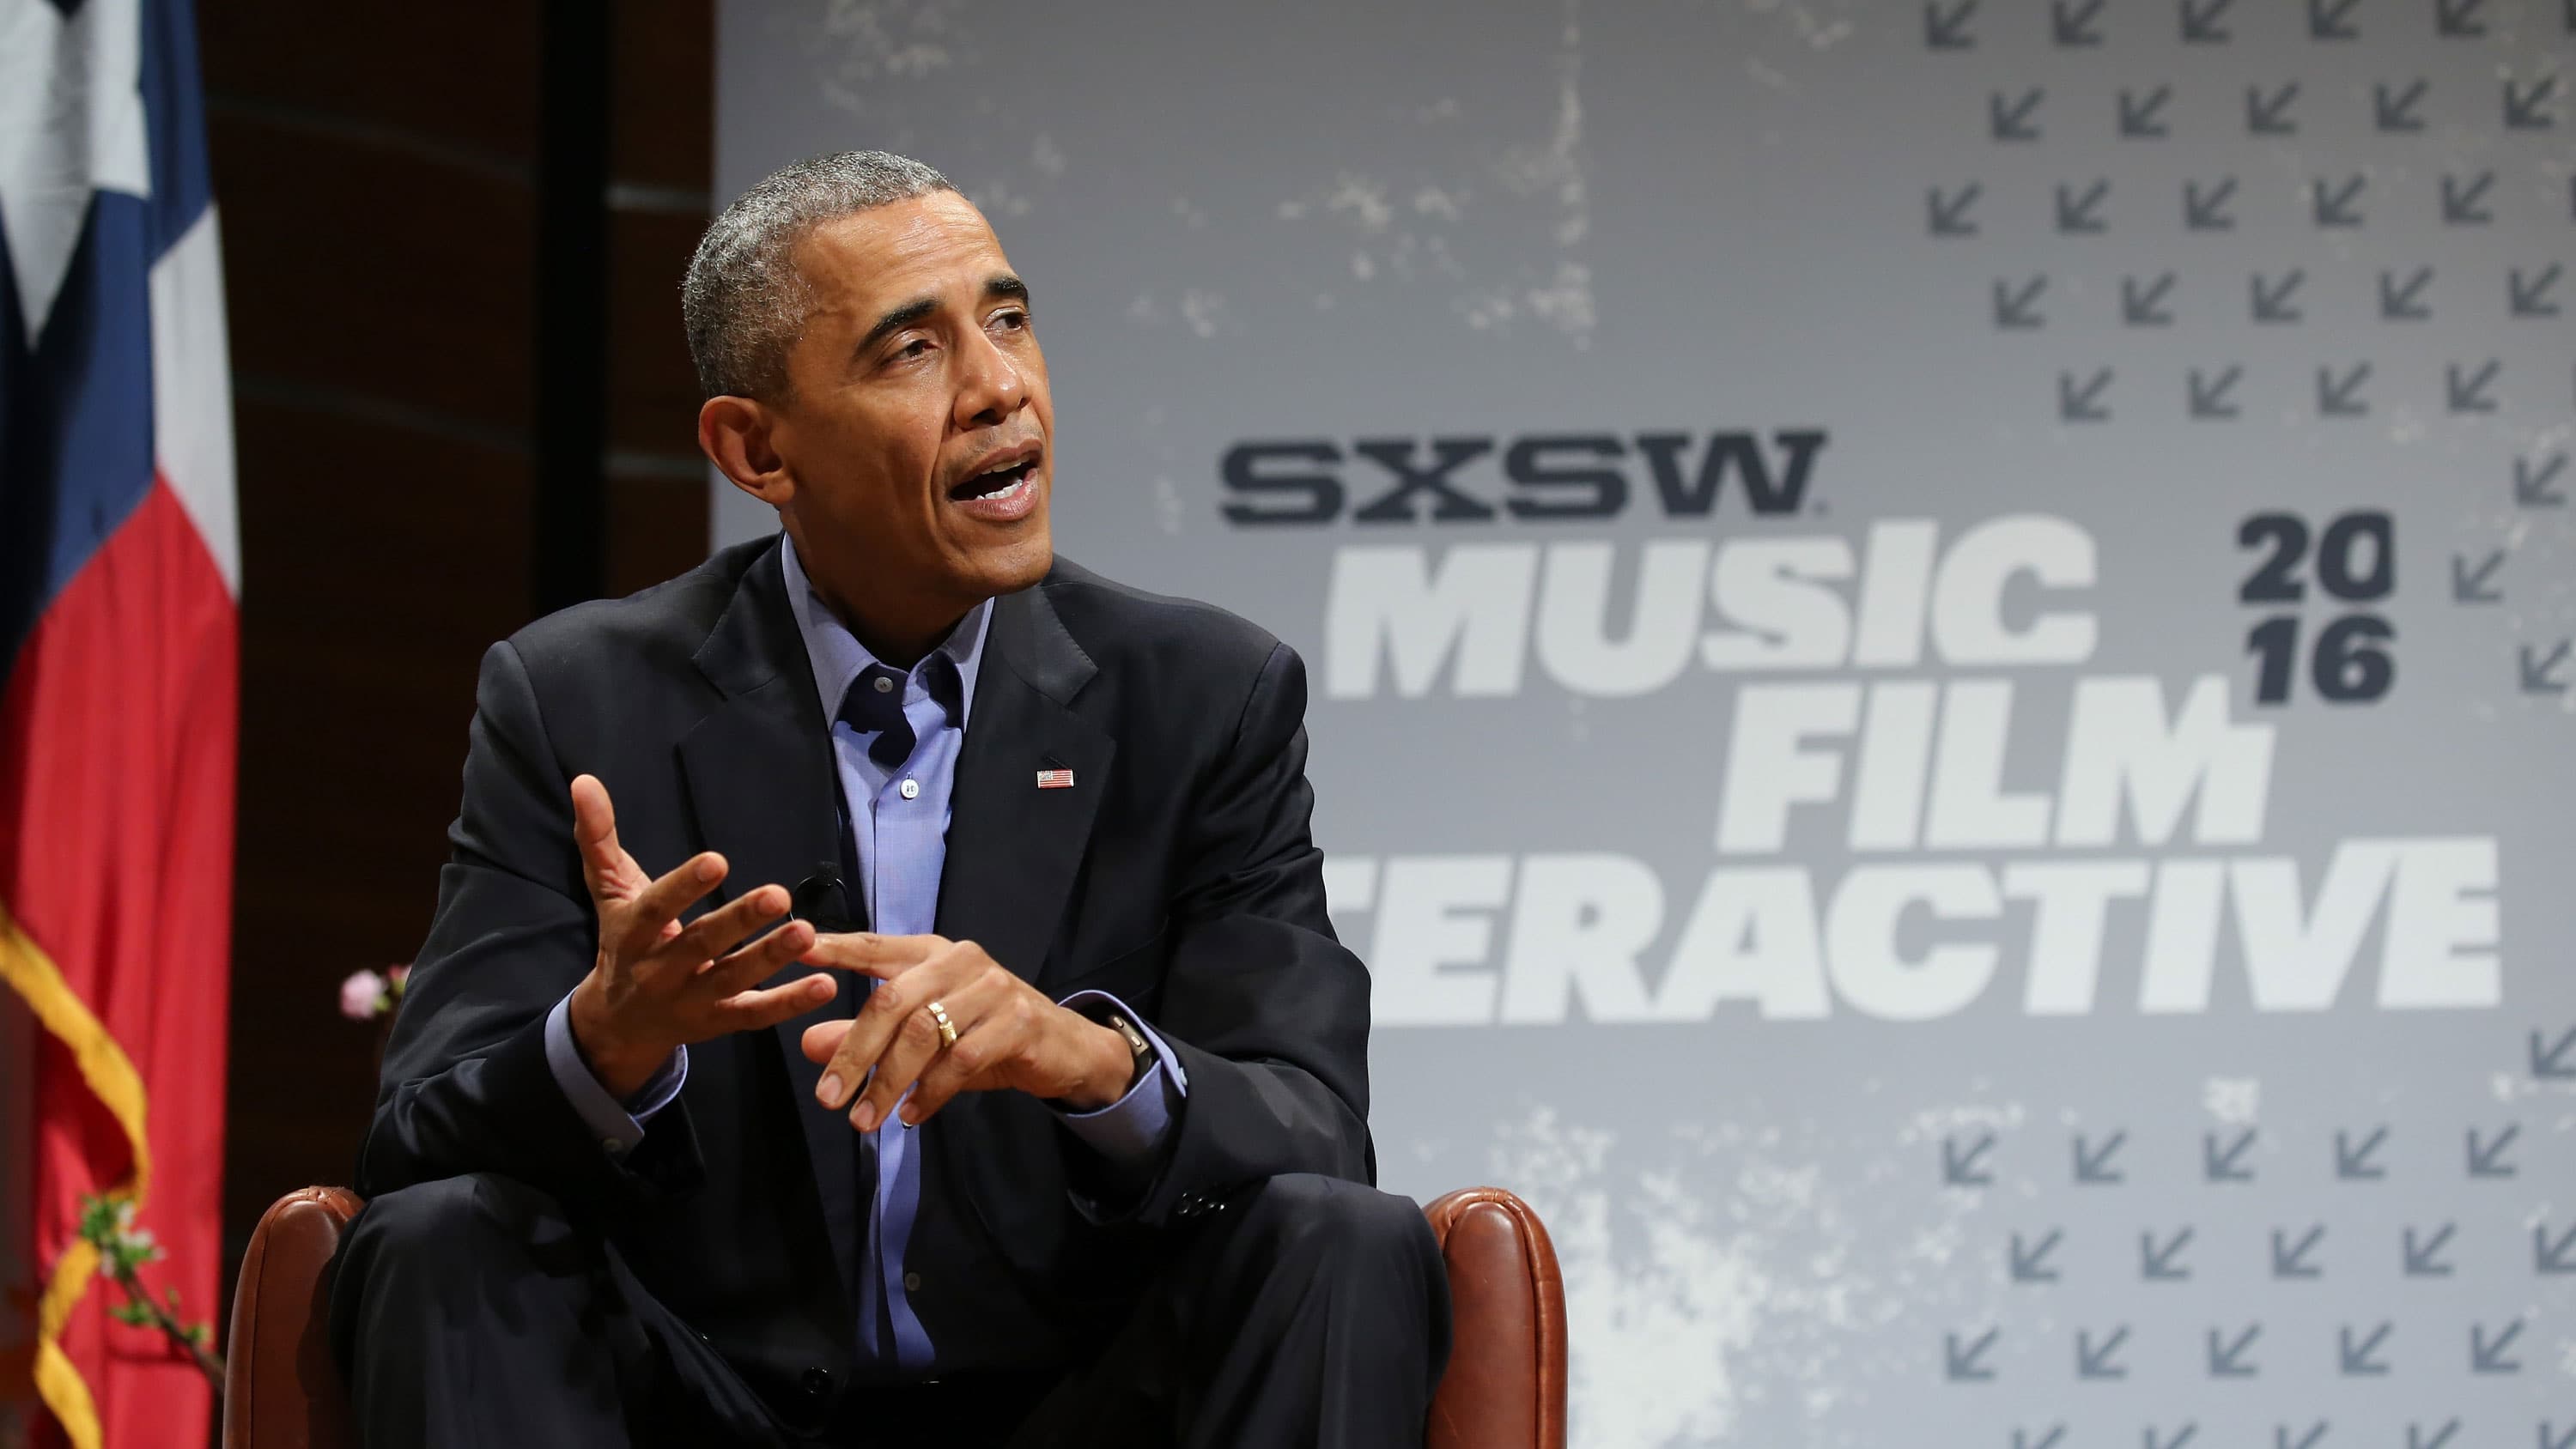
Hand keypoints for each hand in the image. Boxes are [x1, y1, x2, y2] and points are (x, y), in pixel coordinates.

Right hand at [563, 774, 836, 1097]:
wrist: (616, 1025)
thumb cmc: (622, 942)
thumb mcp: (608, 891)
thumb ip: (598, 838)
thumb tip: (585, 781)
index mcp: (632, 934)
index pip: (656, 908)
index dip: (684, 886)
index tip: (717, 861)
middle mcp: (659, 970)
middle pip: (700, 944)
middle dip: (738, 921)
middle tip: (777, 895)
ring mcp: (691, 1000)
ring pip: (732, 979)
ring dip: (770, 958)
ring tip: (806, 932)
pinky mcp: (719, 1022)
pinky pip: (755, 1014)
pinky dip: (790, 1003)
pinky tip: (824, 985)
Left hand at [797, 934, 1134, 1132]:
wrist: (1062, 1049)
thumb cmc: (983, 1035)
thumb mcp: (922, 1036)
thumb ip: (866, 1036)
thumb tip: (808, 1044)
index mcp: (932, 953)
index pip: (876, 946)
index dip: (836, 948)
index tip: (797, 951)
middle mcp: (960, 961)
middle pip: (892, 1000)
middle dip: (854, 1053)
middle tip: (827, 1099)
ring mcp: (992, 989)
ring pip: (923, 1034)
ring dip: (888, 1082)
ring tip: (863, 1120)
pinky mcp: (1017, 1022)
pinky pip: (961, 1060)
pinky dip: (931, 1092)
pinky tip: (912, 1115)